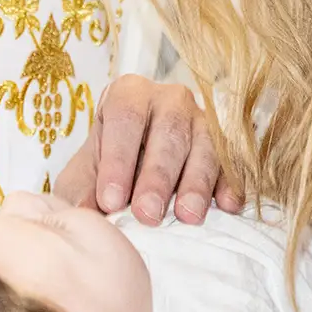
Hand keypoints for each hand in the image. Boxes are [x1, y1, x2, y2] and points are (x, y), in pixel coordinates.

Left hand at [54, 75, 240, 226]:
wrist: (129, 179)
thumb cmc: (102, 173)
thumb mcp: (82, 179)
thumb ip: (81, 193)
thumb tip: (85, 214)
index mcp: (127, 95)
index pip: (125, 118)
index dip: (118, 160)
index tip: (110, 201)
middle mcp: (168, 99)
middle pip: (169, 131)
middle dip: (158, 177)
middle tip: (147, 214)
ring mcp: (201, 119)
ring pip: (205, 145)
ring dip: (196, 183)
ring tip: (187, 216)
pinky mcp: (225, 145)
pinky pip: (231, 162)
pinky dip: (230, 184)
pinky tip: (228, 205)